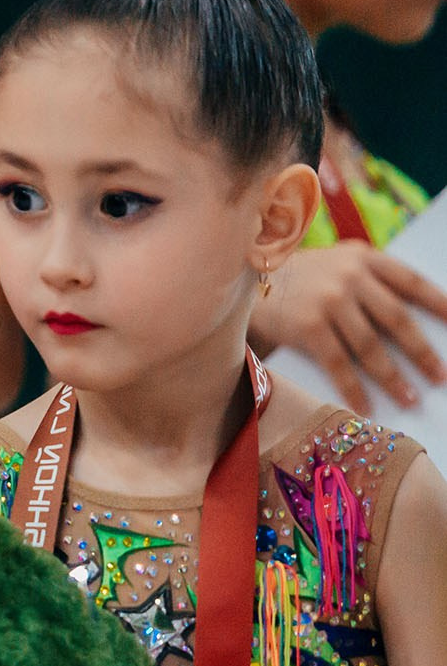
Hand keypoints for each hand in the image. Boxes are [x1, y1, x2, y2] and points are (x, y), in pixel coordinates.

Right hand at [252, 244, 446, 411]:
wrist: (240, 277)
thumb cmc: (297, 277)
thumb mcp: (335, 262)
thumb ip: (369, 277)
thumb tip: (413, 319)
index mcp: (363, 258)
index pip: (412, 282)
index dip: (439, 304)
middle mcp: (349, 276)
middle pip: (397, 320)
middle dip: (422, 352)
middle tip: (441, 376)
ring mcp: (328, 301)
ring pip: (370, 346)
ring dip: (392, 377)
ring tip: (409, 398)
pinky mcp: (307, 325)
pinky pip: (338, 363)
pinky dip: (353, 388)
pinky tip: (366, 406)